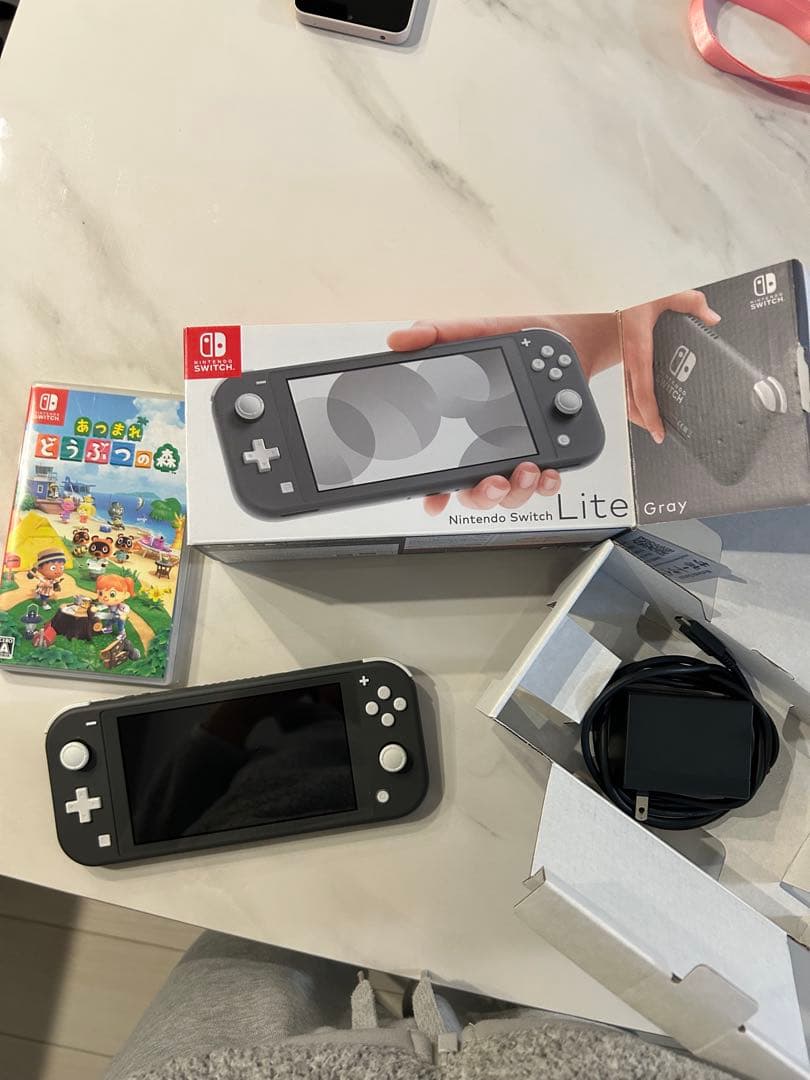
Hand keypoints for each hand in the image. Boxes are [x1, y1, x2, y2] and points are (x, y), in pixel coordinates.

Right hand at [387, 317, 562, 515]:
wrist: (562, 341)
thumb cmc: (512, 341)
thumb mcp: (469, 332)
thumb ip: (434, 335)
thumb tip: (397, 340)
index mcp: (459, 430)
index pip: (439, 472)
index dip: (433, 493)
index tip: (434, 501)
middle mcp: (485, 450)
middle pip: (475, 494)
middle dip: (483, 495)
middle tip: (494, 482)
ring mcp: (516, 456)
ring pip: (510, 495)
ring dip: (516, 492)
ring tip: (526, 470)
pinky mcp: (547, 456)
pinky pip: (544, 485)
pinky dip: (546, 485)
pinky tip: (547, 472)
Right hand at [620, 291, 720, 443]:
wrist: (601, 293)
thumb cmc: (628, 294)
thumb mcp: (662, 293)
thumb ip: (690, 302)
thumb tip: (711, 317)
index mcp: (638, 349)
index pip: (643, 391)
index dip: (649, 415)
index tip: (657, 430)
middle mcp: (628, 359)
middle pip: (631, 401)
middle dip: (644, 421)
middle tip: (658, 434)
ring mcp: (623, 360)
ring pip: (626, 395)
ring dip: (637, 412)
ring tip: (652, 423)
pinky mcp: (622, 358)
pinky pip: (626, 383)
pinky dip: (634, 397)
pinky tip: (644, 401)